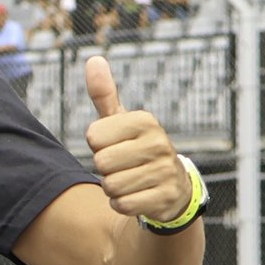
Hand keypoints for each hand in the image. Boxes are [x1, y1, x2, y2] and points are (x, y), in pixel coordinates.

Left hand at [84, 57, 190, 223]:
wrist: (171, 187)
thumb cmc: (136, 148)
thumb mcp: (121, 121)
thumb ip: (104, 94)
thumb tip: (93, 59)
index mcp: (145, 121)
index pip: (93, 137)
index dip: (97, 146)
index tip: (114, 145)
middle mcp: (159, 143)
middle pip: (101, 163)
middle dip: (104, 170)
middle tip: (122, 166)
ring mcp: (165, 171)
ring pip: (111, 186)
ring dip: (112, 188)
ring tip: (130, 180)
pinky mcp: (166, 197)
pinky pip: (123, 204)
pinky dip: (122, 204)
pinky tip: (136, 196)